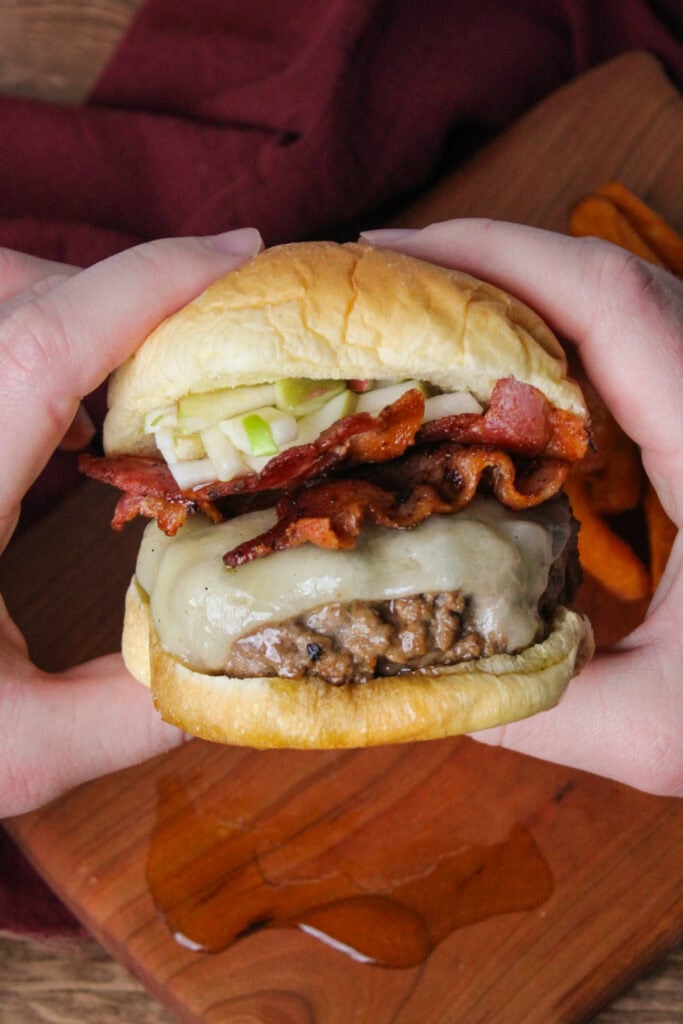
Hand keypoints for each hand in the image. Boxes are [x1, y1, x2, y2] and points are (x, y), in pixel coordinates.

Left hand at [0, 228, 262, 816]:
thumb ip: (133, 711)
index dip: (145, 286)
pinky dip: (36, 356)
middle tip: (206, 344)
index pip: (39, 349)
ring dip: (75, 319)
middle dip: (117, 295)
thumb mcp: (14, 752)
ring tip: (143, 389)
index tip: (238, 257)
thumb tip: (239, 655)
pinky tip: (69, 428)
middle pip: (11, 299)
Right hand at [363, 220, 681, 795]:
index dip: (494, 258)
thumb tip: (412, 669)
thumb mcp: (664, 730)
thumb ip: (534, 703)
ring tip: (424, 316)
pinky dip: (560, 338)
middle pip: (613, 280)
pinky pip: (640, 348)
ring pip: (630, 304)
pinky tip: (504, 373)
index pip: (610, 304)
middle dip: (488, 263)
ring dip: (524, 295)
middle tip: (384, 282)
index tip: (390, 252)